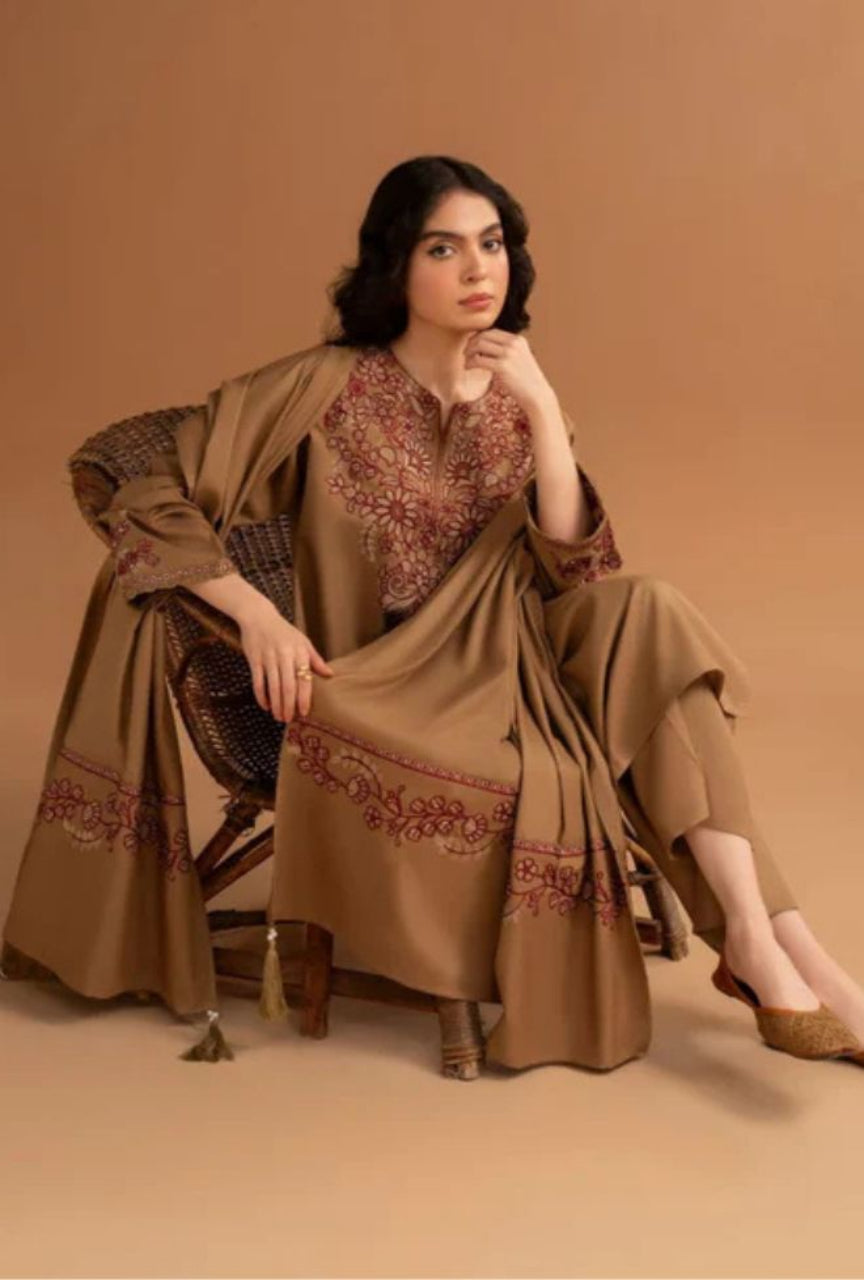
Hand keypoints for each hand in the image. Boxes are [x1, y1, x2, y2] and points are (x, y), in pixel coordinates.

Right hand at [235, 597, 333, 721]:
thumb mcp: (303, 642)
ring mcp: (268, 657)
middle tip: (288, 720)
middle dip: (288, 706)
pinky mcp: (254, 659)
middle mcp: (284, 655)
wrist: (259, 616)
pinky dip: (261, 696)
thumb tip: (330, 675)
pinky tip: (265, 706)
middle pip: (288, 686)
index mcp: (299, 652)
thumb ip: (315, 660)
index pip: (304, 679)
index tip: (304, 712)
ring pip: (273, 686)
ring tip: (278, 716)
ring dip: (276, 704)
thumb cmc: (284, 631)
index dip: (304, 698)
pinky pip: (258, 681)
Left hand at [463, 330, 555, 413]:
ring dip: (469, 352)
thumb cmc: (527, 381)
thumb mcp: (521, 359)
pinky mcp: (502, 367)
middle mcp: (513, 344)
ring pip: (479, 345)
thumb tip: (487, 348)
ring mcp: (508, 354)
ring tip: (466, 361)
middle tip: (466, 353)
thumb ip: (508, 351)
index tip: (472, 345)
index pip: (493, 331)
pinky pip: (479, 360)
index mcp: (518, 340)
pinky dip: (470, 363)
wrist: (537, 395)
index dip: (479, 337)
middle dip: (471, 343)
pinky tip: (468, 368)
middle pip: (484, 336)